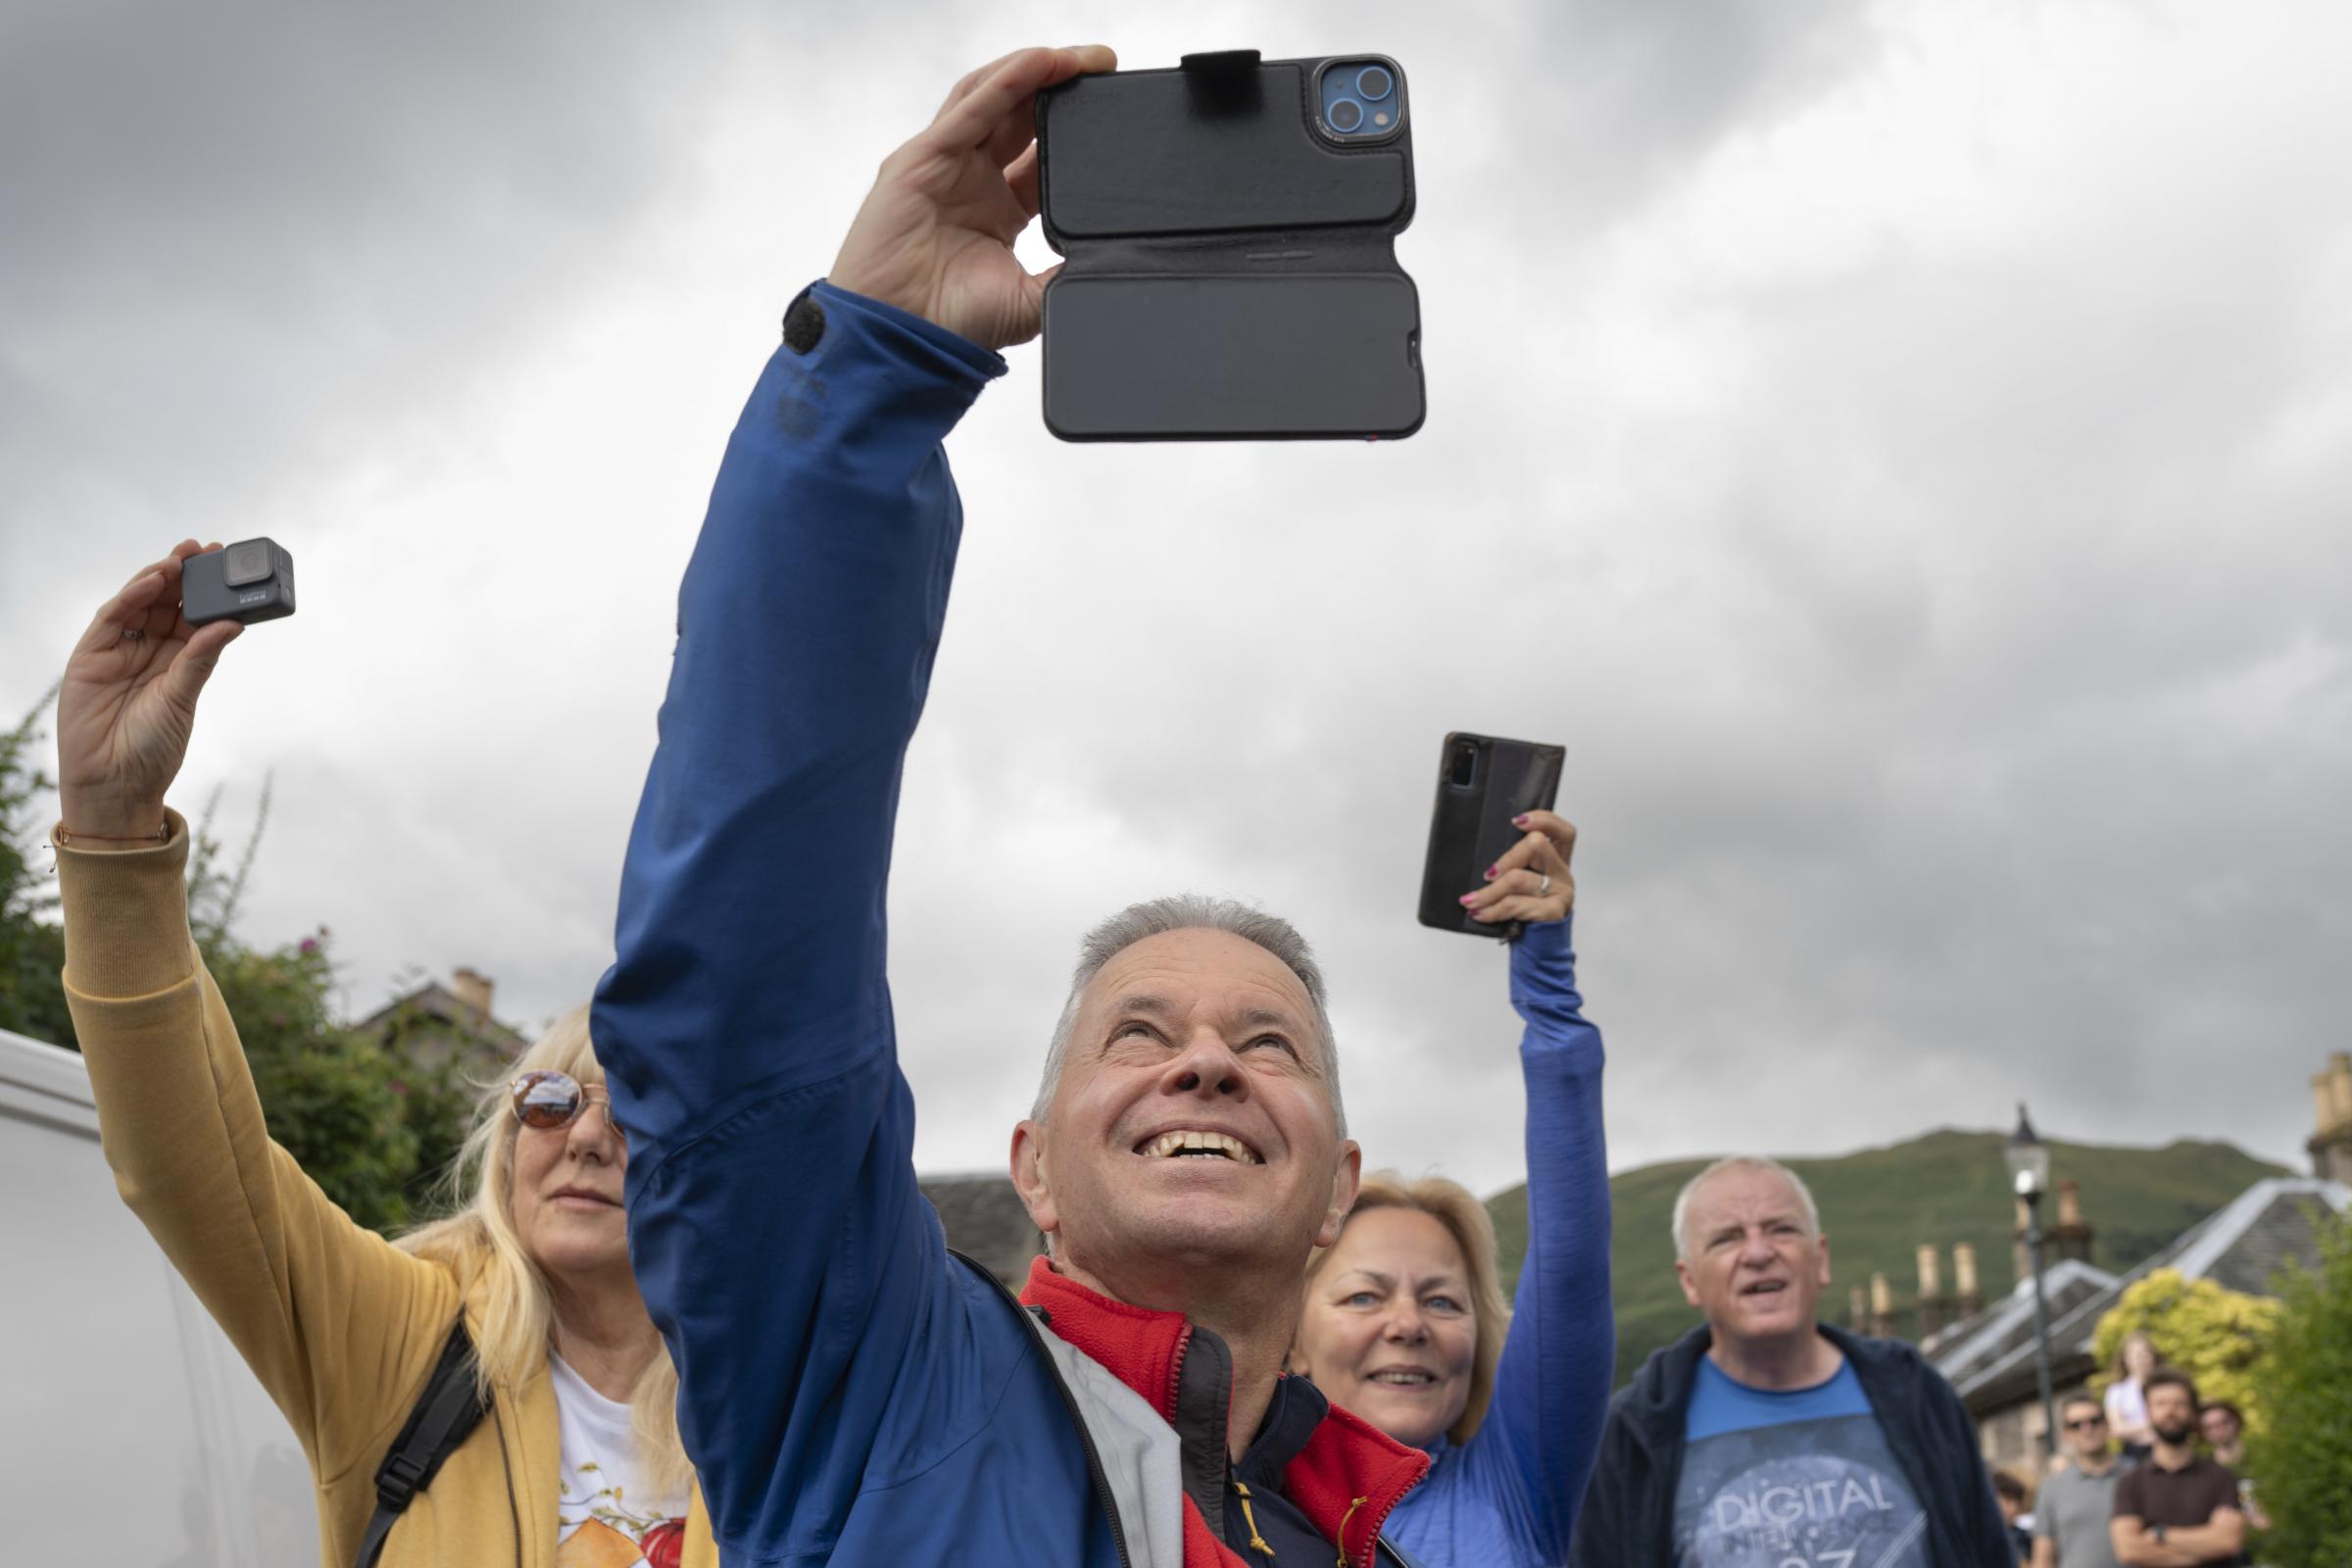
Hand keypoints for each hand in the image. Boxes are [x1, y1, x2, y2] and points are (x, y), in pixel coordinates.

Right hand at [56, 542, 241, 839]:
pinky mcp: (90, 655)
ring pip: (139, 604)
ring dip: (158, 579)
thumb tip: (234, 623)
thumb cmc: (154, 747)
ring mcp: (118, 650)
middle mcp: (149, 650)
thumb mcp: (184, 697)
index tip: (228, 564)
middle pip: (166, 603)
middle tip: (208, 549)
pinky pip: (112, 619)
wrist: (114, 783)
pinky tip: (152, 582)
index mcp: (178, 660)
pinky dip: (130, 597)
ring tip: (181, 560)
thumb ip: (202, 657)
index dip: (209, 590)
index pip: (193, 615)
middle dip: (185, 575)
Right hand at [828, 44, 1116, 351]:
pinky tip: (1040, 62)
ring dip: (1036, 71)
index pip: (1041, 153)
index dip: (1074, 127)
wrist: (903, 341)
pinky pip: (969, 109)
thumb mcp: (1032, 299)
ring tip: (1079, 58)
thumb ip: (1068, 275)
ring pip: (992, 99)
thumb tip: (1113, 263)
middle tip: (1104, 66)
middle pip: (1019, 115)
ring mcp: (944, 165)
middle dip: (1060, 86)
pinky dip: (1006, 81)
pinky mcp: (920, 159)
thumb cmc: (953, 325)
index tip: (1112, 110)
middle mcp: (971, 180)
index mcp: (999, 209)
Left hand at [1462, 810, 1576, 925]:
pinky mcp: (1554, 911)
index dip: (1543, 820)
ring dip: (1488, 892)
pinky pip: (1516, 904)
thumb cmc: (1523, 914)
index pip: (1561, 831)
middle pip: (1537, 845)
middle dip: (1506, 859)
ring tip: (1470, 901)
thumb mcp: (1519, 886)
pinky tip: (1480, 913)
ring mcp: (1562, 892)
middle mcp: (1563, 873)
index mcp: (1557, 860)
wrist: (1537, 950)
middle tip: (1486, 875)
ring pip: (1519, 878)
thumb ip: (1512, 866)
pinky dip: (1493, 909)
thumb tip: (1477, 853)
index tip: (1516, 821)